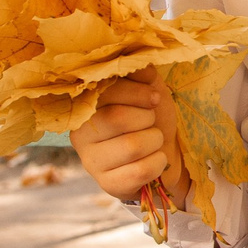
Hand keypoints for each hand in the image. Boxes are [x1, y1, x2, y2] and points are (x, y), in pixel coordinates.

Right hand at [70, 76, 183, 207]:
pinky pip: (139, 172)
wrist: (167, 152)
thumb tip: (140, 63)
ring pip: (131, 146)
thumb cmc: (151, 116)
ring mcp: (91, 162)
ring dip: (155, 140)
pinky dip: (158, 163)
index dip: (137, 92)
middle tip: (150, 122)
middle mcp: (80, 134)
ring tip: (153, 140)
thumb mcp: (148, 87)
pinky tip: (155, 159)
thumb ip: (140, 72)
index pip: (106, 92)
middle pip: (117, 118)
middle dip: (146, 118)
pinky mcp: (107, 184)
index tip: (153, 97)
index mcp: (86, 106)